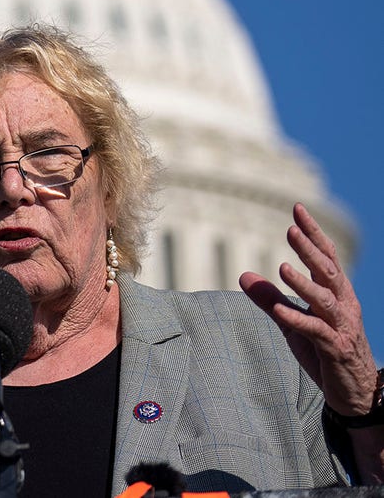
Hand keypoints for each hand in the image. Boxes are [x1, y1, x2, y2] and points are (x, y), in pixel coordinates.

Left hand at [239, 203, 375, 416]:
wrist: (355, 391)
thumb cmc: (324, 351)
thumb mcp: (292, 321)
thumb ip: (269, 298)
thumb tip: (243, 274)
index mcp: (335, 293)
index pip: (326, 256)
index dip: (312, 233)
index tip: (297, 209)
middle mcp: (343, 304)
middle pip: (328, 271)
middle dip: (310, 250)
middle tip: (291, 230)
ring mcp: (341, 326)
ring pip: (324, 299)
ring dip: (303, 283)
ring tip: (282, 268)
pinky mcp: (335, 348)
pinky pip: (316, 331)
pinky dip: (297, 319)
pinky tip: (280, 311)